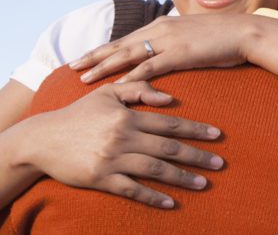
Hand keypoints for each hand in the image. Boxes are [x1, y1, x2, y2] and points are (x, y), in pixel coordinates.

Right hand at [19, 81, 223, 207]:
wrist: (42, 139)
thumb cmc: (78, 114)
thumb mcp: (107, 94)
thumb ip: (138, 90)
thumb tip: (170, 98)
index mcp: (128, 117)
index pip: (170, 123)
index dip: (196, 129)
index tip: (217, 135)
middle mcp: (123, 138)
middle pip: (168, 148)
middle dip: (197, 155)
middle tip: (219, 163)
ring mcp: (112, 160)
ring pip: (155, 170)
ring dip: (182, 178)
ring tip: (204, 183)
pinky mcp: (101, 179)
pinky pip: (132, 190)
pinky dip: (152, 197)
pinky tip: (170, 203)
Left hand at [70, 14, 257, 83]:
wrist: (246, 33)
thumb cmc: (223, 38)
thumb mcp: (194, 37)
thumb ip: (177, 44)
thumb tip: (167, 55)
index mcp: (163, 25)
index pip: (127, 38)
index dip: (105, 48)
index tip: (87, 57)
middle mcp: (161, 29)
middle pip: (120, 44)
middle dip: (95, 56)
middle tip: (73, 66)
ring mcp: (170, 40)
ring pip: (129, 54)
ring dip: (105, 66)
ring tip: (85, 78)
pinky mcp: (180, 53)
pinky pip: (150, 66)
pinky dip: (132, 76)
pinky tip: (117, 86)